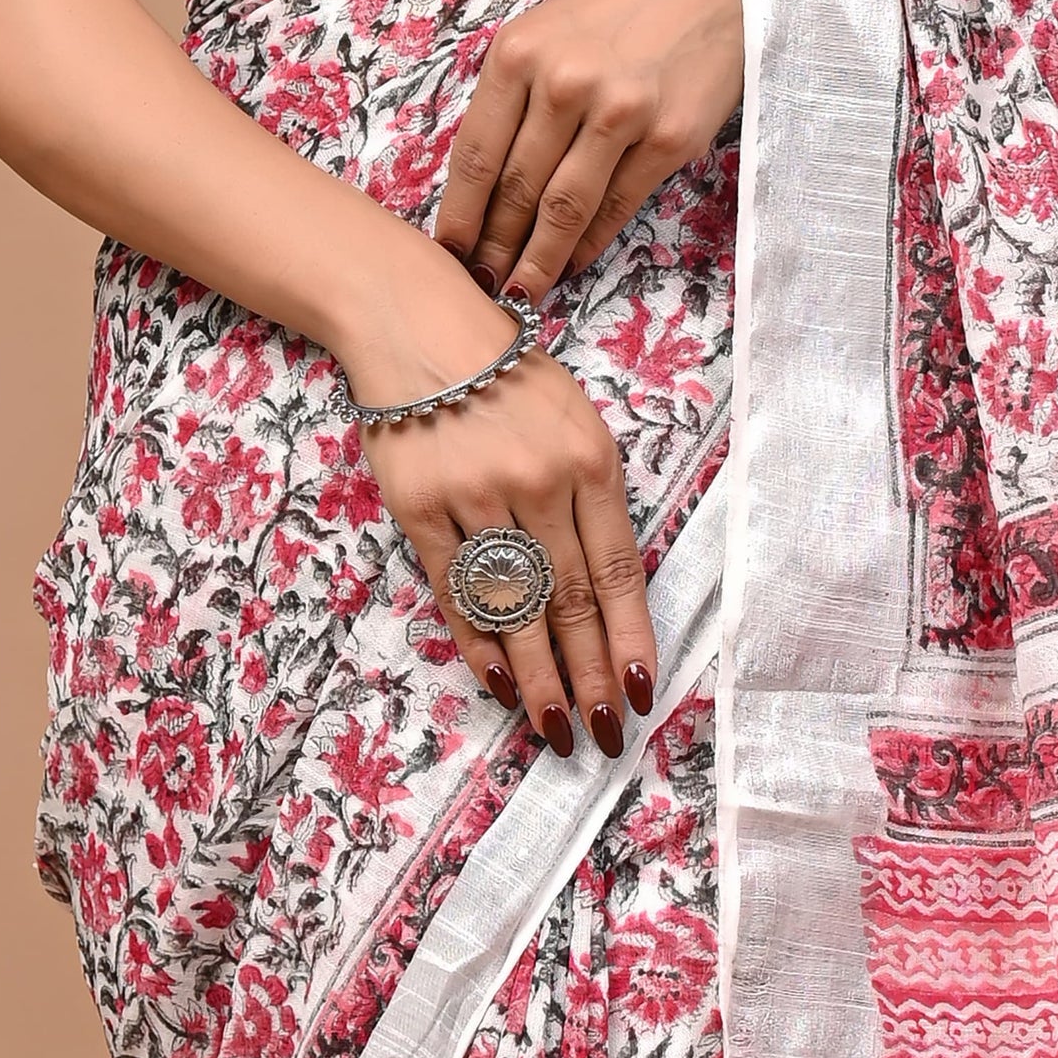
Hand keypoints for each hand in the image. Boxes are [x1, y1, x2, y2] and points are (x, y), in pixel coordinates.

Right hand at [339, 237, 655, 759]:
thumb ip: (591, 496)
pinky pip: (457, 591)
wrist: (419, 322)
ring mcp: (477, 494)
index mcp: (591, 458)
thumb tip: (606, 595)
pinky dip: (479, 643)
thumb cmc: (508, 374)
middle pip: (572, 600)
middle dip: (590, 675)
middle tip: (602, 734)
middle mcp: (539, 480)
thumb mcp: (572, 418)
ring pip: (515, 606)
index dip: (630, 639)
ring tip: (555, 729)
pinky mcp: (421, 506)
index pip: (619, 569)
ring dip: (538, 677)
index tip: (639, 694)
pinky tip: (498, 683)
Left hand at [433, 0, 743, 301]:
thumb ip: (519, 89)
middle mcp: (563, 83)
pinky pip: (616, 206)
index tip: (449, 250)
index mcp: (520, 52)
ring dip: (538, 260)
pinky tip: (574, 262)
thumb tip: (491, 173)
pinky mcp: (667, 140)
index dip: (459, 213)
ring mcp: (618, 113)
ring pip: (562, 208)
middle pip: (515, 188)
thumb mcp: (552, 26)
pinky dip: (590, 242)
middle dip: (494, 246)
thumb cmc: (630, 1)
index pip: (477, 153)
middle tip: (481, 285)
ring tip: (521, 292)